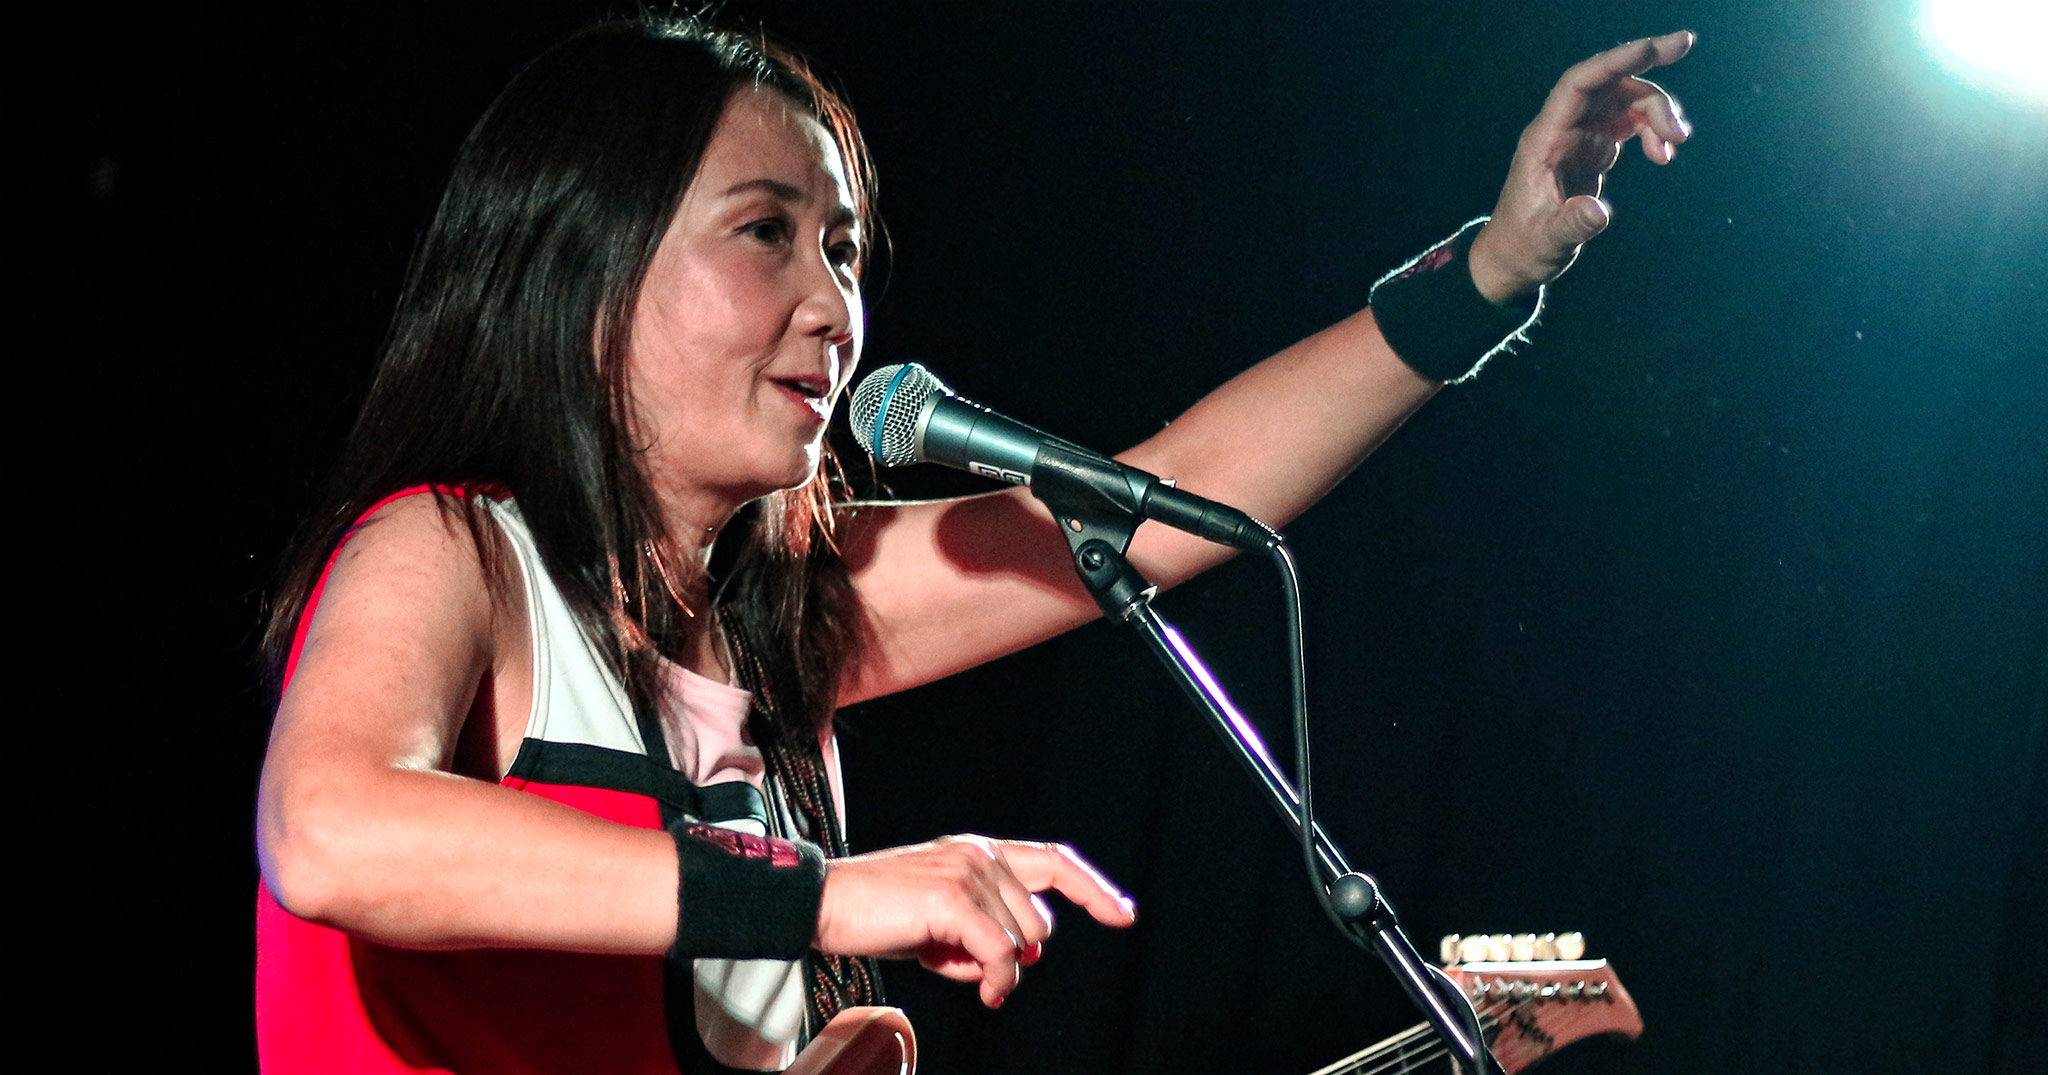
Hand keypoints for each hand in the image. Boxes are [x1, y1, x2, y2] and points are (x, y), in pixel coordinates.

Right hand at [815, 835, 1136, 1007]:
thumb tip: (1029, 957)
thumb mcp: (944, 921)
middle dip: (1012, 956)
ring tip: (945, 960)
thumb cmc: (880, 913)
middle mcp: (981, 855)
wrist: (825, 903)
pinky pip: (1001, 954)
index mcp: (980, 851)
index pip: (1054, 860)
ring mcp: (970, 873)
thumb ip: (989, 927)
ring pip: (1022, 942)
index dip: (1092, 887)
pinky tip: (981, 989)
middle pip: (1039, 921)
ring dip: (992, 969)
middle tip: (962, 962)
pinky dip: (995, 980)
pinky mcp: (954, 900)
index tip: (1123, 913)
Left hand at [1469, 31, 1695, 303]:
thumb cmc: (1523, 247)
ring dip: (1657, 110)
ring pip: (1623, 100)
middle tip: (1685, 43)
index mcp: (1545, 139)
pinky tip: (1664, 155)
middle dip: (1645, 60)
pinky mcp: (1594, 149)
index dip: (1613, 62)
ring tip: (1678, 142)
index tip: (1650, 48)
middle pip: (1606, 80)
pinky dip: (1652, 131)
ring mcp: (1580, 136)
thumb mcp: (1547, 241)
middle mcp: (1563, 129)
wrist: (1516, 258)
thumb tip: (1598, 213)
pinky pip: (1629, 123)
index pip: (1578, 84)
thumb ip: (1572, 225)